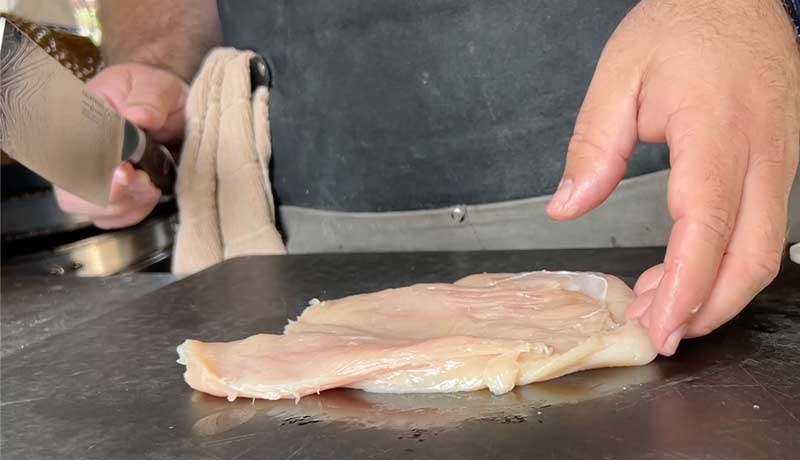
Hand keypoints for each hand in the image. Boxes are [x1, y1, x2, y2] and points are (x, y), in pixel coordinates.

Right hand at [55, 63, 187, 228]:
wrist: (167, 104)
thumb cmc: (155, 91)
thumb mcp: (156, 85)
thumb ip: (149, 98)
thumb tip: (140, 117)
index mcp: (79, 120)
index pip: (66, 154)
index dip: (93, 171)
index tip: (124, 172)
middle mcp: (77, 153)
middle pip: (71, 193)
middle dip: (113, 196)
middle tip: (144, 182)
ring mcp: (90, 177)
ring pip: (92, 210)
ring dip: (126, 206)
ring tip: (150, 186)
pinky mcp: (109, 194)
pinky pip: (110, 218)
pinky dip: (132, 213)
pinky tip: (148, 195)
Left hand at [547, 0, 799, 354]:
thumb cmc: (681, 27)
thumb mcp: (619, 78)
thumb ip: (592, 148)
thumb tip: (567, 208)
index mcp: (717, 134)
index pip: (706, 230)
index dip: (684, 289)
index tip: (659, 327)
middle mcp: (761, 156)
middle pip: (750, 259)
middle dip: (705, 310)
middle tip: (657, 334)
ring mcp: (778, 163)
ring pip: (762, 253)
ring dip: (713, 293)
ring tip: (658, 305)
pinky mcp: (776, 167)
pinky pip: (759, 231)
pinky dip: (723, 265)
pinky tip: (683, 270)